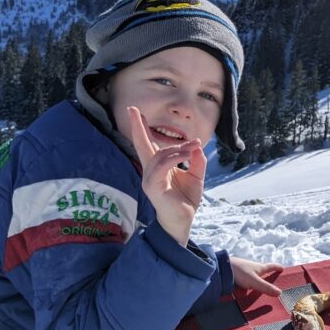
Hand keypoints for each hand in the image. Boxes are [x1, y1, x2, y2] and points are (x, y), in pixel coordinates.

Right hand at [127, 106, 205, 245]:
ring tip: (193, 145)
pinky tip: (185, 155)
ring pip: (158, 155)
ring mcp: (149, 179)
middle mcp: (150, 171)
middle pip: (141, 145)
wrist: (183, 221)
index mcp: (158, 167)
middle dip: (137, 126)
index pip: (147, 144)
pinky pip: (161, 167)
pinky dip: (174, 158)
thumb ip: (196, 160)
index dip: (142, 129)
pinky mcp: (153, 187)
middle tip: (132, 109)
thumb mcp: (196, 176)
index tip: (137, 112)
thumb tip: (197, 146)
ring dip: (177, 148)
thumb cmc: (186, 199)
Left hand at [230, 256, 283, 295]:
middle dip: (265, 275)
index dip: (276, 267)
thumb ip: (266, 287)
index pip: (270, 266)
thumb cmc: (240, 272)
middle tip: (270, 279)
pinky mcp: (235, 274)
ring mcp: (243, 270)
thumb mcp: (254, 281)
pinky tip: (243, 289)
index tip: (282, 268)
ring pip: (251, 275)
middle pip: (261, 271)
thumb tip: (280, 293)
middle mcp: (252, 267)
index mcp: (259, 267)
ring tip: (255, 288)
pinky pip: (243, 279)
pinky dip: (245, 283)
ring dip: (254, 280)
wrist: (221, 267)